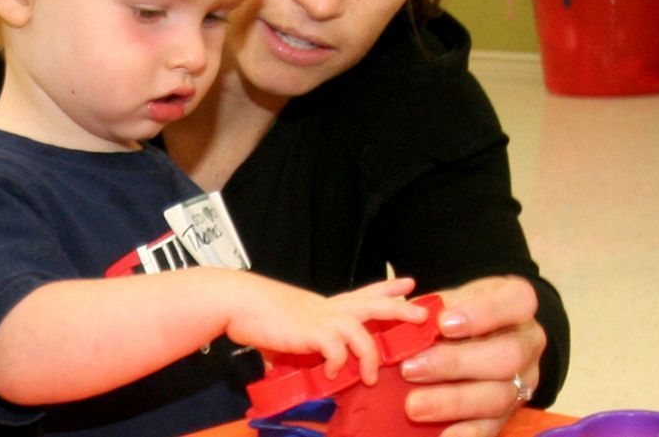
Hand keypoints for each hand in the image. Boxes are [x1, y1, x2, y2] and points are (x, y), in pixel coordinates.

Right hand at [226, 276, 424, 384]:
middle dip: (400, 308)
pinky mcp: (310, 332)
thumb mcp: (283, 328)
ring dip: (370, 355)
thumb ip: (294, 345)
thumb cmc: (254, 314)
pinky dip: (339, 364)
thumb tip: (284, 365)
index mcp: (323, 306)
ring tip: (372, 377)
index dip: (386, 287)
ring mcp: (320, 318)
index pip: (362, 292)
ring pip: (361, 331)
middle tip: (423, 312)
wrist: (235, 301)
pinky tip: (335, 375)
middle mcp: (327, 308)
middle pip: (373, 304)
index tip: (407, 282)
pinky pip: (336, 350)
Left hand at [399, 276, 546, 436]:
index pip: (517, 302)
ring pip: (500, 396)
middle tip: (411, 369)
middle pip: (508, 355)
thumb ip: (436, 306)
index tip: (443, 323)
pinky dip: (466, 432)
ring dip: (453, 402)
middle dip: (456, 364)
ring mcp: (524, 379)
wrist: (481, 334)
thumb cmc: (464, 310)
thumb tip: (408, 318)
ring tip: (413, 405)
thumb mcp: (455, 296)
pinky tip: (441, 434)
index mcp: (518, 302)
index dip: (483, 314)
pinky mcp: (512, 411)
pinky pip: (493, 426)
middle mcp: (528, 342)